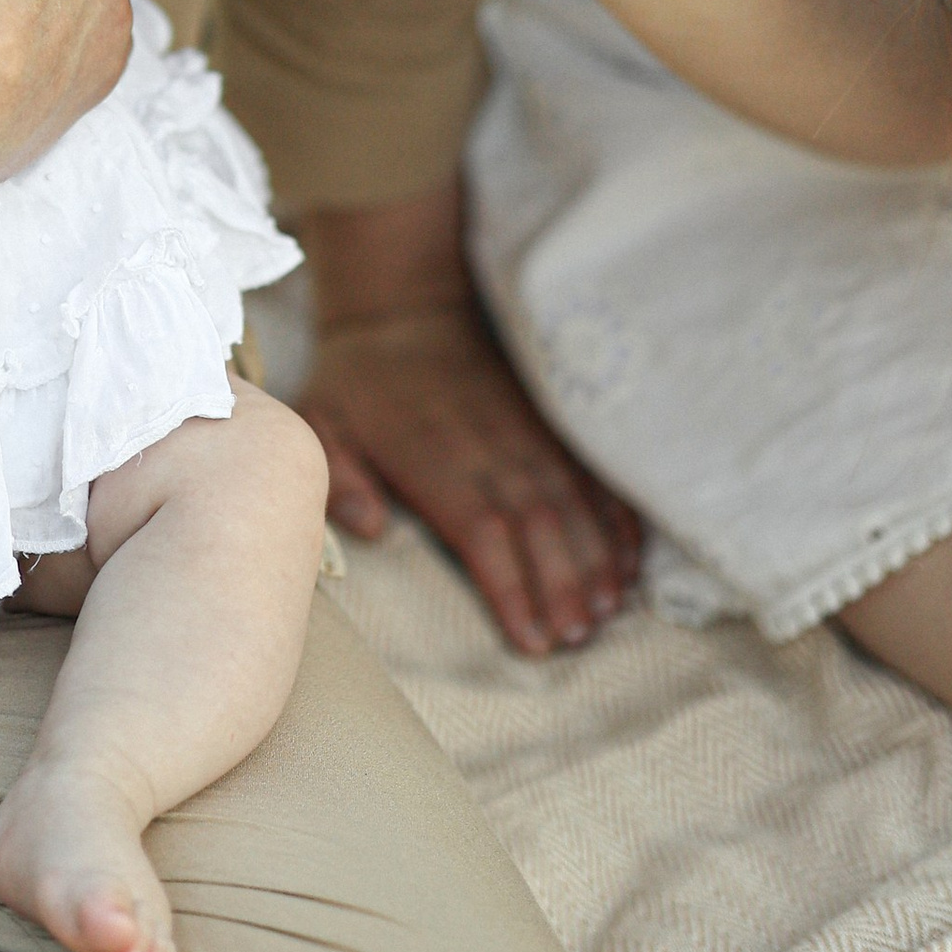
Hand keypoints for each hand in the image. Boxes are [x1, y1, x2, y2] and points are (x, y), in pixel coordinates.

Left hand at [295, 184, 644, 654]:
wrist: (405, 308)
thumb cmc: (359, 382)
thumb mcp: (322, 425)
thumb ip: (339, 480)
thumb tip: (369, 530)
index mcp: (436, 464)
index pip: (484, 535)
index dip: (513, 589)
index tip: (532, 642)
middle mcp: (491, 453)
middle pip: (540, 527)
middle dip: (564, 587)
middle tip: (580, 639)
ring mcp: (526, 435)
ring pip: (573, 504)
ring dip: (595, 558)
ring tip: (608, 610)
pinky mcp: (548, 422)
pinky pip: (591, 474)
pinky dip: (614, 515)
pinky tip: (628, 556)